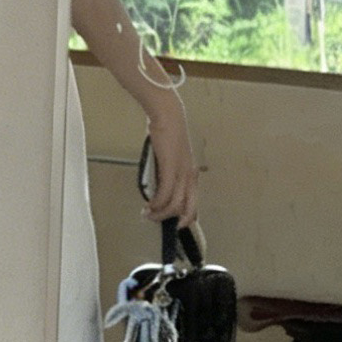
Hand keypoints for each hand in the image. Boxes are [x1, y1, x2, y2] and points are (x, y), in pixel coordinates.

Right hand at [142, 93, 198, 227]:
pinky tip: (149, 204)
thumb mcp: (168, 157)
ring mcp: (182, 173)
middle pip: (188, 207)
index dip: (187, 217)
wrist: (168, 117)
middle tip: (157, 221)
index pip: (194, 202)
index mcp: (191, 173)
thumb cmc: (167, 133)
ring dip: (160, 213)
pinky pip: (165, 193)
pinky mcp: (171, 169)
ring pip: (175, 204)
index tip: (176, 224)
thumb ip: (165, 172)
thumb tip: (156, 186)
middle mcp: (190, 176)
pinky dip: (156, 203)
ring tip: (148, 214)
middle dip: (173, 220)